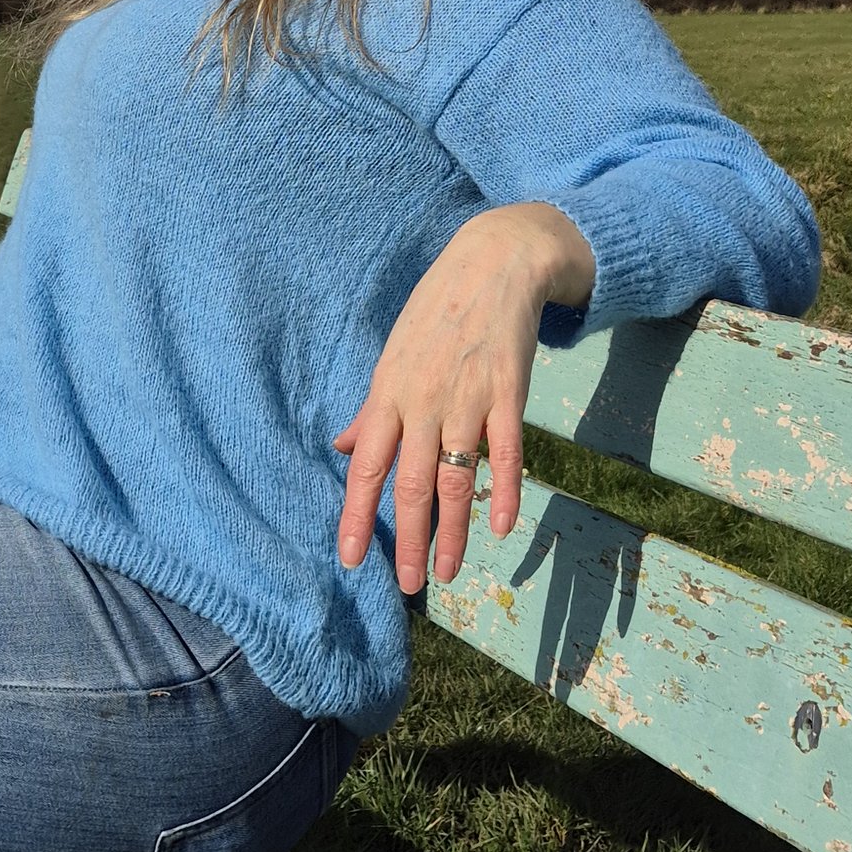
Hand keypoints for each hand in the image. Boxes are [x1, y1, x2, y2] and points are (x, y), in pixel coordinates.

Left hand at [333, 202, 595, 592]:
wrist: (494, 265)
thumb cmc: (435, 313)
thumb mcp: (392, 357)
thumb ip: (371, 411)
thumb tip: (343, 447)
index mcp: (389, 394)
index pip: (366, 466)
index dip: (354, 514)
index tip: (348, 559)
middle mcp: (424, 402)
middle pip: (410, 483)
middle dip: (405, 539)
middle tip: (405, 586)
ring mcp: (468, 399)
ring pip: (455, 479)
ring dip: (452, 532)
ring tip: (445, 573)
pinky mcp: (508, 393)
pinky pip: (506, 452)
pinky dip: (503, 490)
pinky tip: (501, 527)